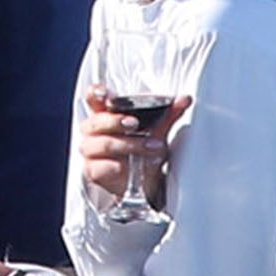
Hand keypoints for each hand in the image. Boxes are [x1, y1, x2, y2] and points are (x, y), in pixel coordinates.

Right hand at [79, 87, 190, 205]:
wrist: (145, 181)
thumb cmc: (145, 150)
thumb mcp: (158, 130)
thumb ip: (168, 114)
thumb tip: (184, 100)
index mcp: (105, 115)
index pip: (93, 99)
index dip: (95, 94)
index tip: (105, 95)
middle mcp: (94, 131)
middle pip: (96, 121)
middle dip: (115, 121)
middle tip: (134, 123)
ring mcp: (91, 151)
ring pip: (104, 144)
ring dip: (128, 145)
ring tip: (150, 147)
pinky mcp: (93, 170)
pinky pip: (102, 166)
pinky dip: (119, 166)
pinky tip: (130, 167)